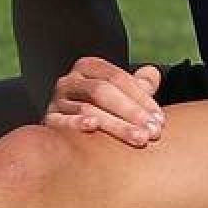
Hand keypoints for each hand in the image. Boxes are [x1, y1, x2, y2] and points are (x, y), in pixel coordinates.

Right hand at [44, 57, 164, 147]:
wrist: (67, 136)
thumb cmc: (102, 112)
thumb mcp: (120, 96)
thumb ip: (137, 85)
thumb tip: (153, 73)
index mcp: (88, 68)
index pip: (117, 77)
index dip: (141, 97)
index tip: (160, 119)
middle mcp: (70, 81)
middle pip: (102, 91)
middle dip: (131, 112)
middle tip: (153, 132)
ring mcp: (57, 101)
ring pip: (88, 109)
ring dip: (116, 125)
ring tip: (138, 139)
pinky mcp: (48, 121)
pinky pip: (61, 121)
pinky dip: (76, 123)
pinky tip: (93, 128)